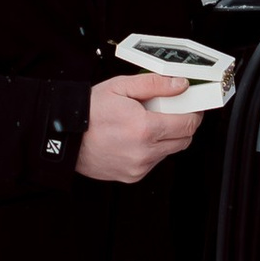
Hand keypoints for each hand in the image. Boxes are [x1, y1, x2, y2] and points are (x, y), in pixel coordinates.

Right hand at [77, 68, 201, 184]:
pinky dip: (152, 149)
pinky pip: (154, 162)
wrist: (65, 137)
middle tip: (169, 112)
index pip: (188, 124)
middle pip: (184, 140)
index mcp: (144, 128)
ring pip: (170, 151)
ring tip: (146, 124)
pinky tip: (135, 138)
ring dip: (167, 138)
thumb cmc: (88, 112)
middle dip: (183, 124)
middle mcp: (144, 151)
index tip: (191, 105)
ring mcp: (139, 166)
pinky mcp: (133, 176)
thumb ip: (155, 84)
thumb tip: (179, 85)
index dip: (194, 112)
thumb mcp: (121, 87)